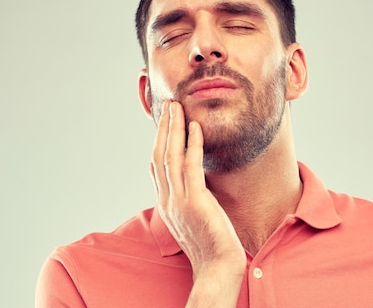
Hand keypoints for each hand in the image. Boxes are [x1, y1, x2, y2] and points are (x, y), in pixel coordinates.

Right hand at [150, 101, 245, 306]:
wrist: (216, 268)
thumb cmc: (210, 244)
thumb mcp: (193, 216)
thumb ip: (189, 196)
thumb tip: (196, 178)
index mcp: (165, 203)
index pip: (156, 165)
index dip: (158, 140)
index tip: (164, 121)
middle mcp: (167, 199)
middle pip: (159, 154)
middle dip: (163, 127)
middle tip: (168, 104)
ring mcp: (178, 200)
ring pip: (171, 156)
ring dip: (173, 128)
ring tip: (177, 107)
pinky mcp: (194, 201)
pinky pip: (191, 166)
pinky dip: (192, 145)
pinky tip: (195, 128)